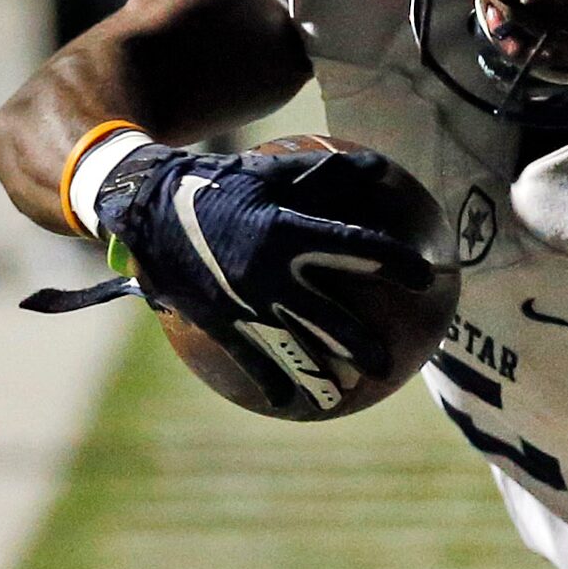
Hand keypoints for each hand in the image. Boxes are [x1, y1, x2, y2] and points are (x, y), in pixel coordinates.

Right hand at [95, 145, 437, 415]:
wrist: (141, 203)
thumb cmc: (216, 182)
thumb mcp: (269, 172)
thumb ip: (324, 174)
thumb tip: (379, 167)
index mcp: (287, 231)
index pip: (357, 249)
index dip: (395, 263)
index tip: (426, 278)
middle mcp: (269, 273)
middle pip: (331, 318)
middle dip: (363, 345)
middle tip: (388, 364)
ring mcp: (242, 303)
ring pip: (292, 349)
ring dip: (321, 377)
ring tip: (345, 396)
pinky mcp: (216, 319)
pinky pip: (247, 357)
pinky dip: (267, 380)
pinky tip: (284, 400)